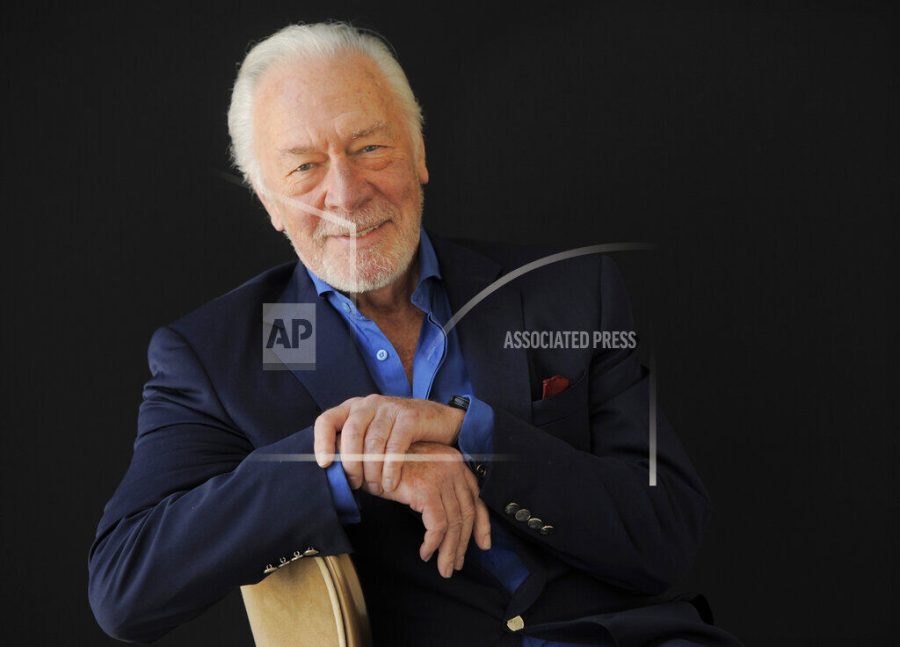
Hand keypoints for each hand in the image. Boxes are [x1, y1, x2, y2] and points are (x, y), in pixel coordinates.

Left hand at [314, 394, 465, 492]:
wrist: (441, 421)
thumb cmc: (402, 434)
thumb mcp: (374, 434)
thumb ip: (355, 446)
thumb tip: (334, 471)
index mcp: (354, 408)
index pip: (327, 420)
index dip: (321, 442)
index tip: (325, 464)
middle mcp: (369, 404)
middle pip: (350, 433)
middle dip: (351, 463)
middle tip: (356, 483)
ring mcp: (390, 408)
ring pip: (373, 442)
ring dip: (372, 471)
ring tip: (376, 488)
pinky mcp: (410, 417)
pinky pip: (394, 447)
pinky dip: (390, 469)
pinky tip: (390, 483)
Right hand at [360, 441, 490, 577]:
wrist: (367, 456)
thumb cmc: (389, 466)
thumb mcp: (421, 473)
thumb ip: (440, 489)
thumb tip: (453, 522)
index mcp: (455, 462)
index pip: (475, 497)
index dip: (482, 524)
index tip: (483, 545)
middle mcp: (453, 467)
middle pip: (466, 513)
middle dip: (463, 543)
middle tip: (457, 564)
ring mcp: (442, 477)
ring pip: (454, 523)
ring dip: (448, 550)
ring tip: (443, 568)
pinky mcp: (427, 489)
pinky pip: (437, 525)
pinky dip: (432, 543)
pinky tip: (426, 553)